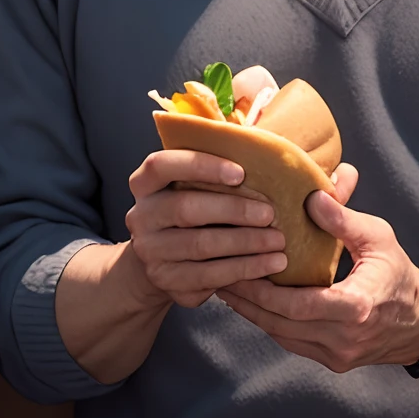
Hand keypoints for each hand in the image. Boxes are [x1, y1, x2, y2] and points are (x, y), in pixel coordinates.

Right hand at [125, 148, 287, 308]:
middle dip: (234, 210)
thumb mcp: (194, 186)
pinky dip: (243, 270)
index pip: (161, 166)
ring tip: (278, 242)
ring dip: (245, 242)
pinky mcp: (166, 281)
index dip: (200, 166)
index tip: (240, 173)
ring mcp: (150, 252)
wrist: (164, 260)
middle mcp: (141, 217)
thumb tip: (251, 136)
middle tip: (270, 214)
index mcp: (145, 185)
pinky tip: (268, 264)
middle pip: (185, 208)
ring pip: (200, 245)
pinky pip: (208, 276)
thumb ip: (214, 167)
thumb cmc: (193, 212)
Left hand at [216, 167, 418, 372]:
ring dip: (252, 312)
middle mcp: (344, 339)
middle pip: (279, 323)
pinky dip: (270, 322)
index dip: (261, 290)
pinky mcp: (332, 362)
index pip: (295, 305)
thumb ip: (344, 220)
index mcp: (356, 309)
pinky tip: (252, 303)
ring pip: (280, 335)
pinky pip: (290, 342)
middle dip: (246, 300)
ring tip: (228, 286)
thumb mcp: (379, 239)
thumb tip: (312, 196)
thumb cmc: (401, 275)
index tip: (237, 269)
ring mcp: (337, 355)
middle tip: (220, 274)